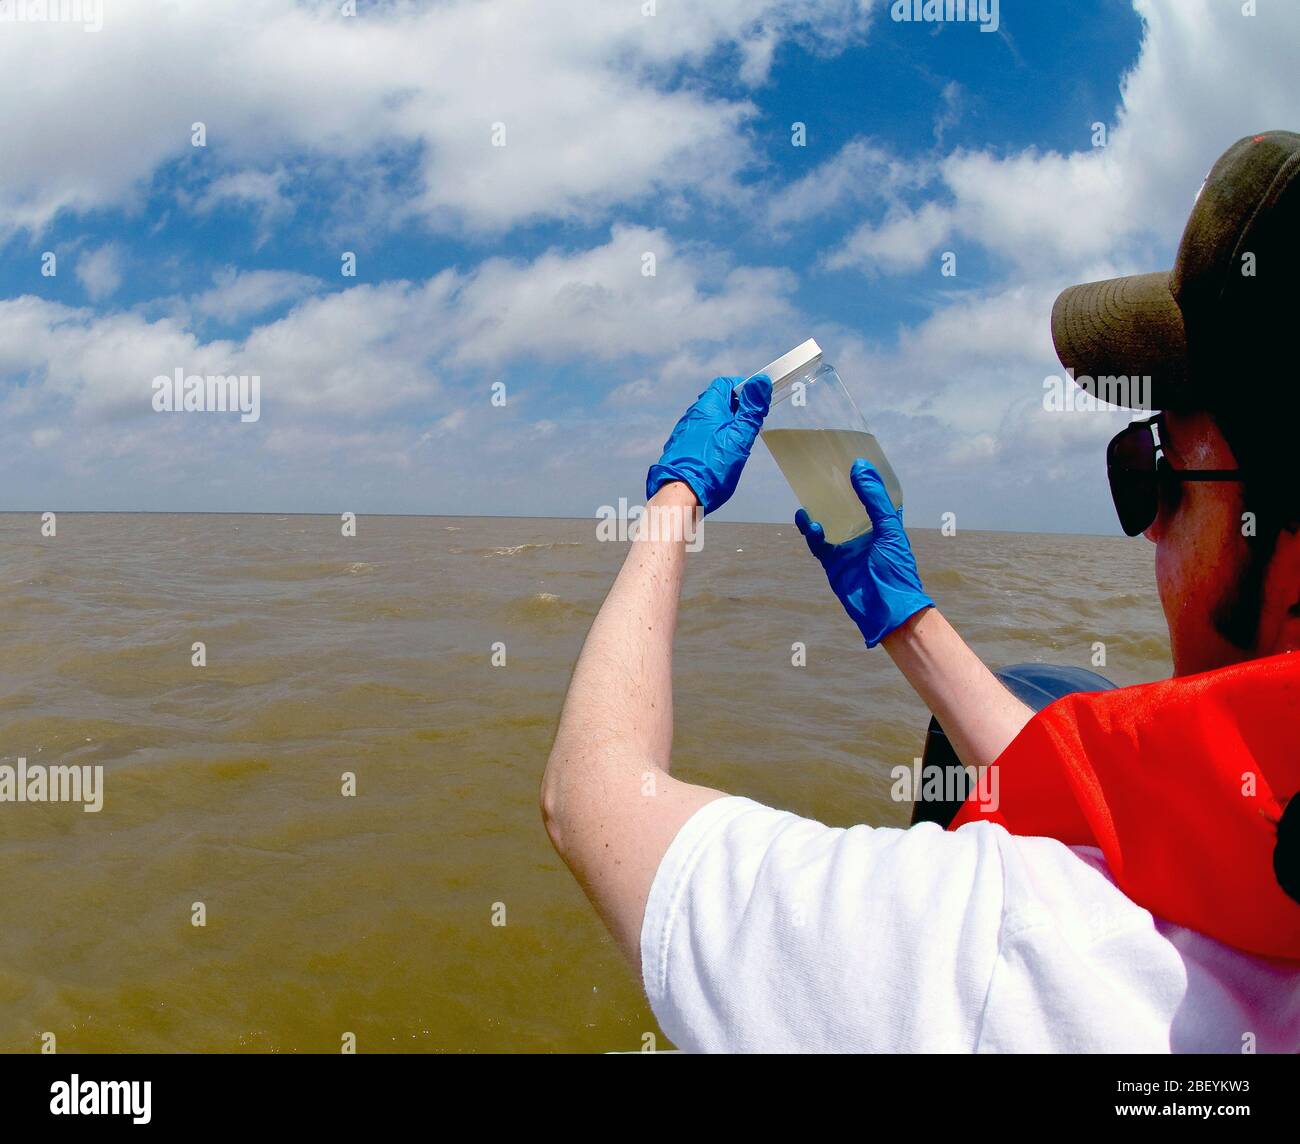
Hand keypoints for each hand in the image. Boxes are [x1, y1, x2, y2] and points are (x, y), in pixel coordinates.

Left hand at [646, 375, 771, 514]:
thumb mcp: (739, 437)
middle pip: (718, 402)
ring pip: (710, 421)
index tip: (757, 401)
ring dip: (726, 427)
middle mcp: (692, 416)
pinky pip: (701, 437)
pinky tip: (721, 457)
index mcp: (707, 407)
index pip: (725, 384)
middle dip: (738, 410)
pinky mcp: (681, 449)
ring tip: (738, 444)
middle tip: (752, 425)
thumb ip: (752, 410)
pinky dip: (714, 441)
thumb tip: (761, 383)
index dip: (744, 388)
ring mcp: (684, 433)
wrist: (680, 495)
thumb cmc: (711, 467)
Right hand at [795, 458, 933, 647]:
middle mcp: (866, 532)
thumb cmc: (896, 570)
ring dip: (819, 509)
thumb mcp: (888, 530)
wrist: (887, 611)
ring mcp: (848, 547)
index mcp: (885, 523)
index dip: (867, 478)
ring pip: (830, 521)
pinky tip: (807, 520)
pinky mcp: (833, 562)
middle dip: (837, 490)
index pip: (876, 495)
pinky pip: (818, 543)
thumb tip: (859, 467)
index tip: (855, 458)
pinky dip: (811, 532)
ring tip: (809, 494)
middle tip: (823, 470)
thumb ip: (874, 500)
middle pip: (849, 505)